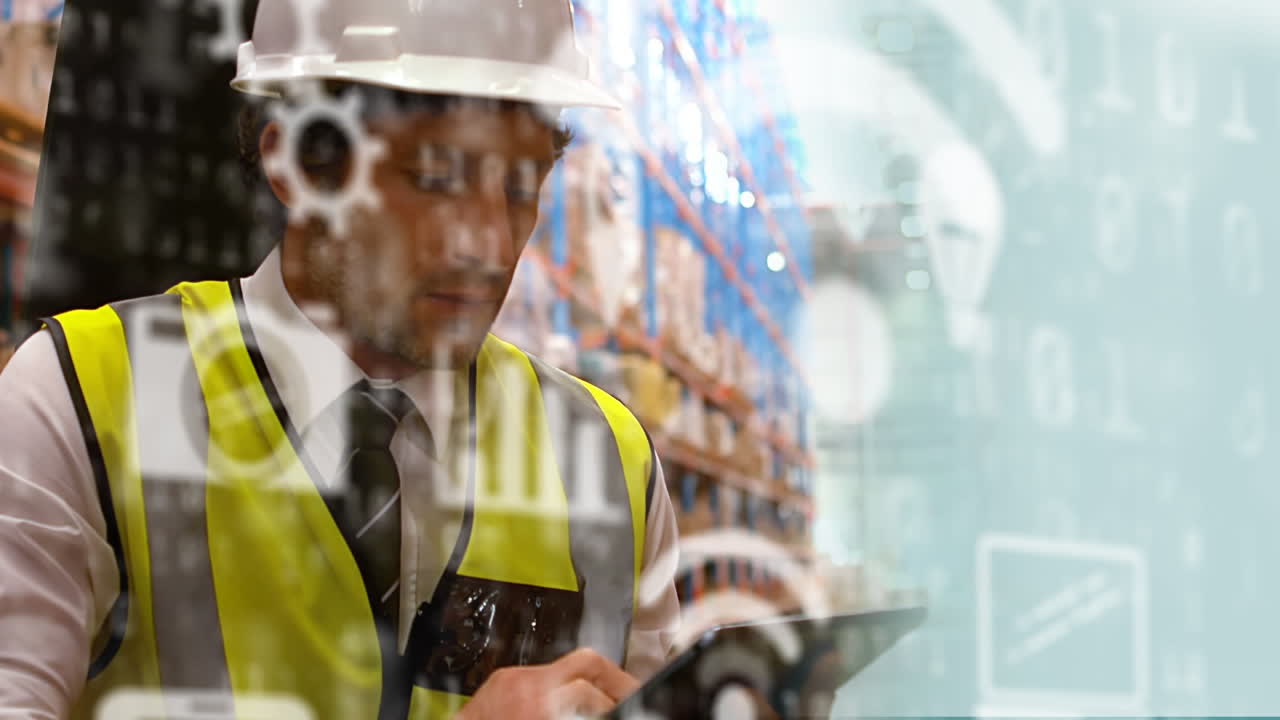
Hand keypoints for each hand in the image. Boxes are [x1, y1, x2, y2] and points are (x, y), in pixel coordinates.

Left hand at [455, 648, 640, 719]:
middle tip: (628, 691)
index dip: (616, 698)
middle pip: (586, 661)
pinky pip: (539, 674)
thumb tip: (602, 710)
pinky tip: (561, 703)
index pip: (591, 690)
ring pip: (564, 667)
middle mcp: (526, 685)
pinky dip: (556, 687)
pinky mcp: (502, 678)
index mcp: (539, 707)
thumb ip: (577, 716)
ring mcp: (512, 677)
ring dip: (584, 682)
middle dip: (613, 677)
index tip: (626, 706)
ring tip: (597, 700)